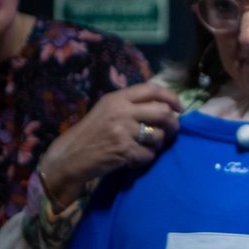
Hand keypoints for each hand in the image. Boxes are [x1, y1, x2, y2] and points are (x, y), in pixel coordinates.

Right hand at [40, 83, 182, 207]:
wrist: (69, 156)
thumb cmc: (90, 133)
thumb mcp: (106, 110)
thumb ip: (131, 105)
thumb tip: (165, 106)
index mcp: (117, 98)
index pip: (152, 89)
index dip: (171, 97)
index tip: (179, 108)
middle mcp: (121, 111)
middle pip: (162, 111)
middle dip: (173, 123)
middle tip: (171, 131)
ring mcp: (123, 131)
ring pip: (159, 135)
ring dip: (159, 143)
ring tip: (148, 147)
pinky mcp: (124, 150)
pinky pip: (149, 154)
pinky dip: (146, 158)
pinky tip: (135, 159)